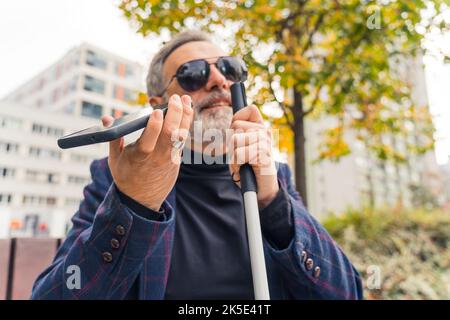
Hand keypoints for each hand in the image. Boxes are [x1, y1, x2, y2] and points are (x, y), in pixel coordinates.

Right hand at [102, 94, 192, 210]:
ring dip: (185, 116)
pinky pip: (182, 139)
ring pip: (181, 135)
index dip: (154, 125)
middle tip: (175, 98)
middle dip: (175, 114)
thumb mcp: (115, 160)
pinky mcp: (176, 159)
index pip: (149, 139)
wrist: (142, 200)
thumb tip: (107, 118)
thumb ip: (113, 138)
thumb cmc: (126, 177)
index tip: (156, 110)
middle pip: (170, 134)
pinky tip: (187, 111)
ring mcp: (169, 158)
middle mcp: (157, 157)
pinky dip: (185, 124)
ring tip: (186, 99)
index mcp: (140, 156)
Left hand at [229, 105, 278, 208]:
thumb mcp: (240, 147)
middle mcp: (265, 132)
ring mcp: (265, 143)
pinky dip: (237, 164)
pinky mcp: (263, 155)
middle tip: (240, 156)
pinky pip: (239, 154)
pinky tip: (245, 168)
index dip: (237, 119)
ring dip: (233, 155)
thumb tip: (233, 122)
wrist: (262, 188)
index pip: (249, 109)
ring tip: (243, 162)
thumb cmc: (248, 167)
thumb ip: (236, 133)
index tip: (236, 134)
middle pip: (235, 126)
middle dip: (231, 143)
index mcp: (260, 128)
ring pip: (235, 140)